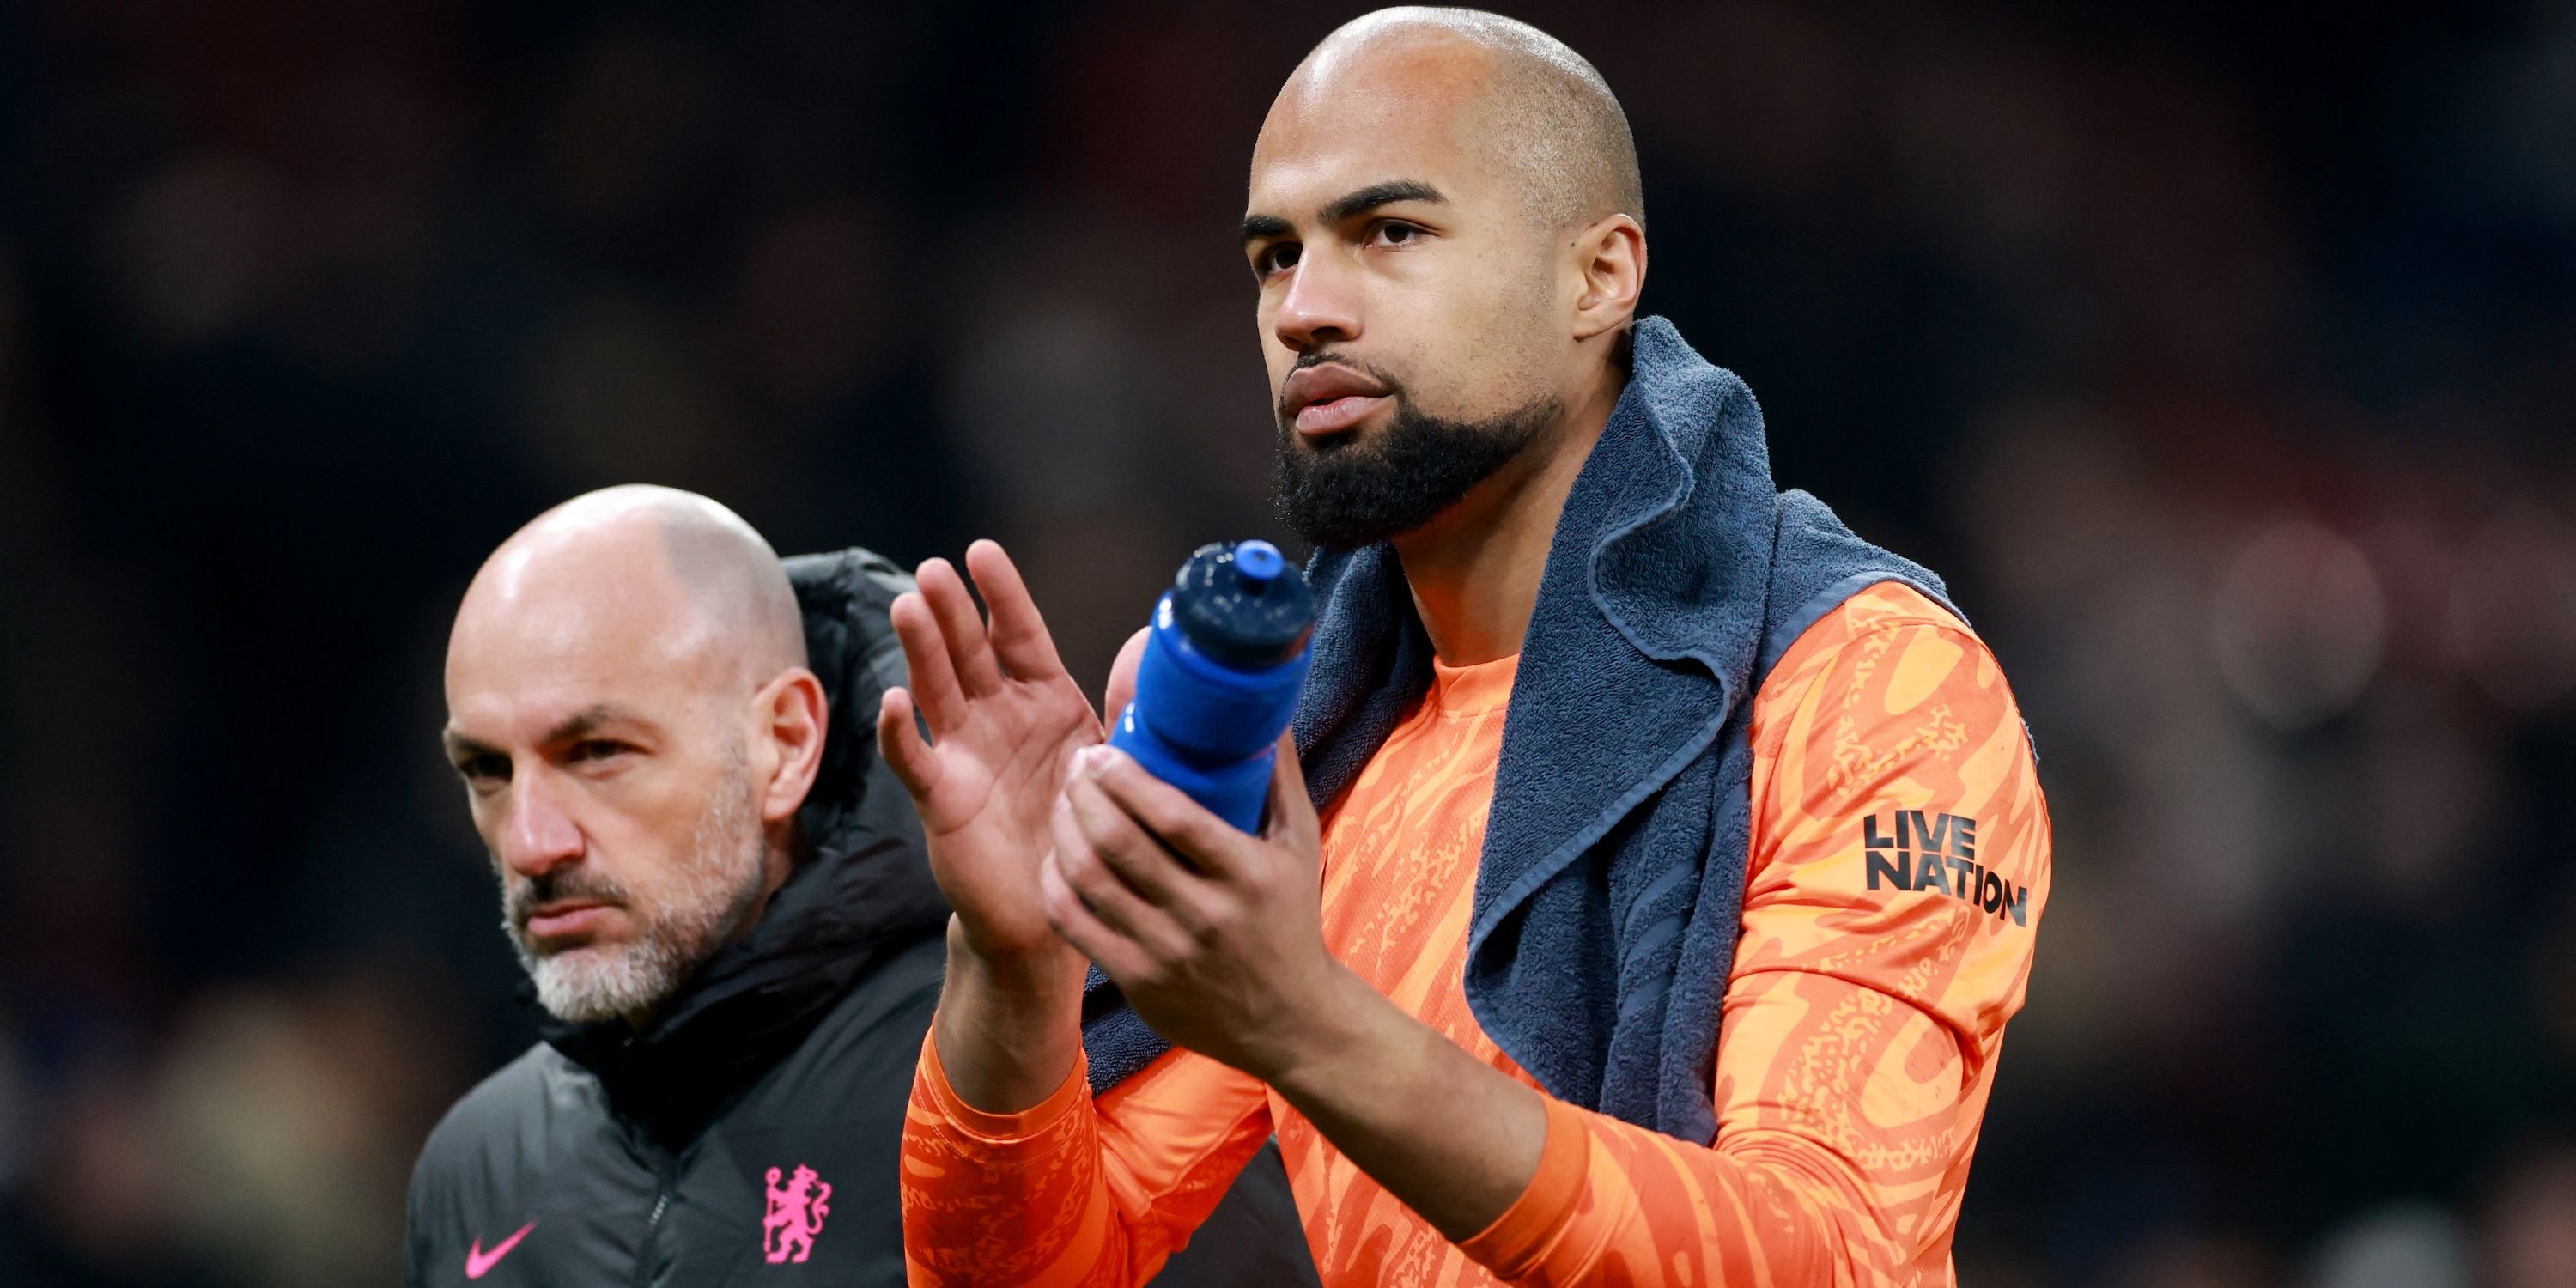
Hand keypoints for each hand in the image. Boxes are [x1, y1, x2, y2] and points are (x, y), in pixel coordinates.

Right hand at [877, 540, 1098, 964]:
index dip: (1001, 594)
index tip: (981, 551)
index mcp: (1044, 699)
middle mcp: (998, 716)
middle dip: (952, 609)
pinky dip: (899, 731)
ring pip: (936, 690)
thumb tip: (1153, 645)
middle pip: (970, 652)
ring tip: (909, 607)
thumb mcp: (1113, 761)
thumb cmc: (1085, 828)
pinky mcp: (941, 796)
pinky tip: (891, 701)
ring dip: (921, 650)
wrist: (1055, 909)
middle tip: (934, 570)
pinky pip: (914, 758)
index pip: (1020, 634)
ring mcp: (964, 751)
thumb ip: (1124, 707)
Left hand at [1039, 733, 1355, 1081]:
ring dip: (1064, 831)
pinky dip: (1055, 883)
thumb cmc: (1290, 919)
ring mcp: (1166, 951)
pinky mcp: (1138, 980)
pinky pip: (1076, 924)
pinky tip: (1057, 856)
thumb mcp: (1300, 845)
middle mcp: (1205, 914)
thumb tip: (1265, 709)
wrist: (1288, 1019)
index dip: (1126, 780)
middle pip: (1120, 844)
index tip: (1102, 751)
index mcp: (1247, 874)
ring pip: (1090, 881)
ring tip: (1063, 801)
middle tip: (1076, 765)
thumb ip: (1279, 775)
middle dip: (1085, 794)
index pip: (1175, 818)